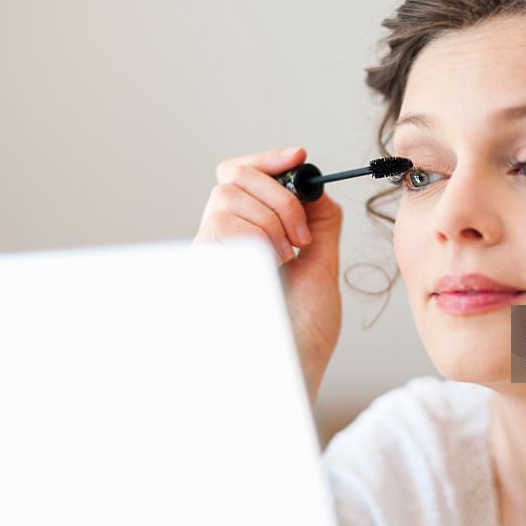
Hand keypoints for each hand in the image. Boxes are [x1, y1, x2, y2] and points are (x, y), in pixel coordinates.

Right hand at [194, 146, 342, 401]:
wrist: (291, 369)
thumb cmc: (303, 332)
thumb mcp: (322, 267)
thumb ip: (319, 223)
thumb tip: (315, 184)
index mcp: (253, 236)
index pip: (244, 178)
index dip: (268, 161)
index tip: (297, 156)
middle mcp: (225, 240)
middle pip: (233, 176)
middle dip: (278, 194)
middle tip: (301, 235)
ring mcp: (211, 252)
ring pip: (228, 195)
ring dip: (271, 220)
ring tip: (284, 259)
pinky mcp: (202, 264)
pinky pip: (220, 222)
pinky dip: (256, 235)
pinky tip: (270, 265)